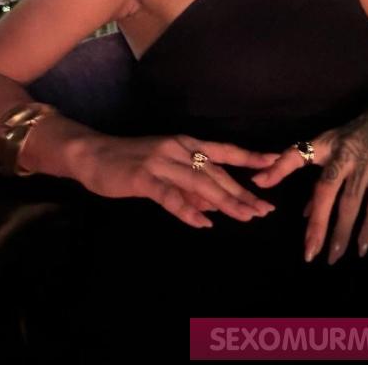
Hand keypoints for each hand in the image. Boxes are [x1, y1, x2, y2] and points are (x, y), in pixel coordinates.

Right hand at [80, 132, 279, 228]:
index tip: (275, 162)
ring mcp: (161, 162)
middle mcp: (178, 148)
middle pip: (217, 173)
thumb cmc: (131, 163)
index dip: (250, 157)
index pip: (225, 151)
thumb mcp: (165, 172)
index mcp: (186, 144)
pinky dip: (188, 210)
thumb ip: (190, 189)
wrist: (92, 154)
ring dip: (225, 202)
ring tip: (245, 217)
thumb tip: (216, 208)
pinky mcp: (143, 177)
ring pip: (200, 184)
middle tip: (265, 209)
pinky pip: (170, 196)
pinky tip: (203, 224)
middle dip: (242, 192)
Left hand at [250, 107, 367, 263]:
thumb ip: (312, 175)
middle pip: (326, 191)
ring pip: (351, 203)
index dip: (279, 168)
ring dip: (341, 232)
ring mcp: (365, 167)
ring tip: (332, 257)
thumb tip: (303, 213)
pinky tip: (362, 248)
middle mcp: (343, 157)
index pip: (297, 156)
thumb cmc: (347, 137)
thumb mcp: (324, 146)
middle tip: (309, 252)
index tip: (258, 183)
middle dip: (317, 223)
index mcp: (323, 147)